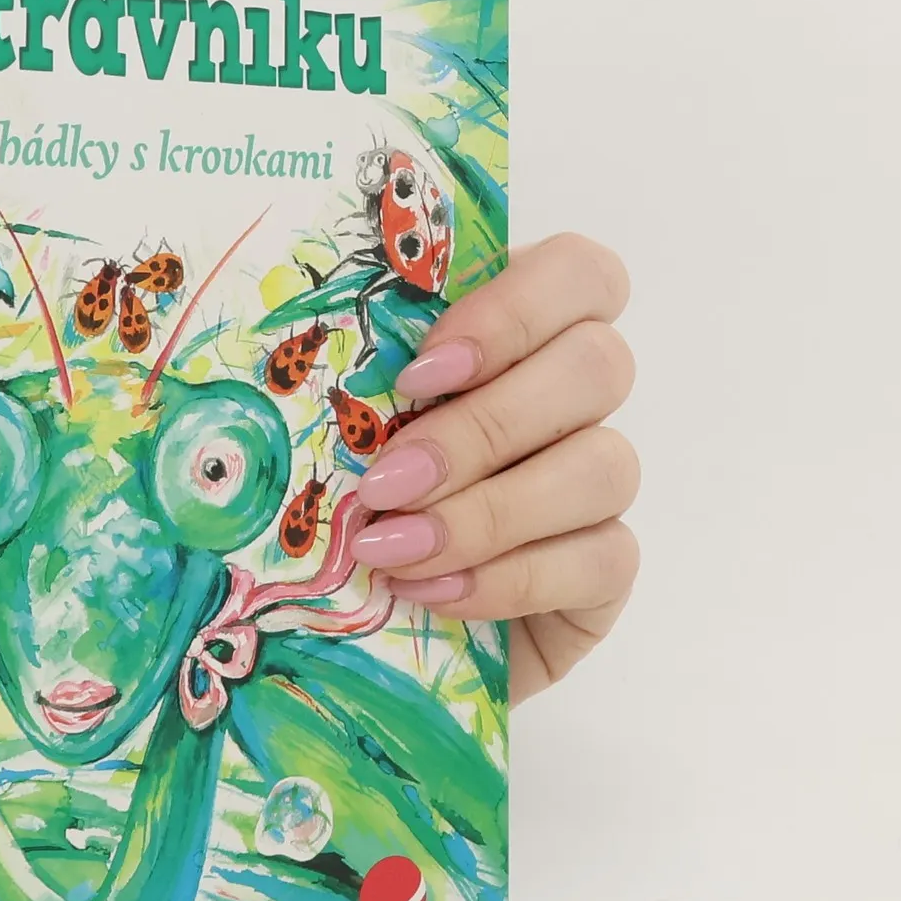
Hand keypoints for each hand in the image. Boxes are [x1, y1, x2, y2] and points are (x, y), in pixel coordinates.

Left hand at [348, 234, 636, 704]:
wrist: (362, 627)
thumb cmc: (338, 502)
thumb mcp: (326, 426)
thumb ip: (342, 373)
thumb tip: (294, 345)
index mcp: (516, 330)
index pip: (578, 273)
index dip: (515, 311)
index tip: (421, 371)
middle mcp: (573, 396)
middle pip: (597, 365)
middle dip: (482, 427)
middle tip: (385, 482)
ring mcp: (599, 481)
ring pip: (604, 464)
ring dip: (489, 510)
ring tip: (392, 549)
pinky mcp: (607, 569)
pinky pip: (603, 558)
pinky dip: (509, 577)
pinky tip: (432, 594)